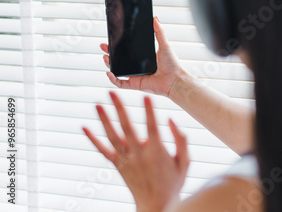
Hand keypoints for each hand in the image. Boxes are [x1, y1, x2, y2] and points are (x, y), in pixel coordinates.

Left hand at [83, 92, 189, 211]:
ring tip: (97, 104)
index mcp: (156, 152)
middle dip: (118, 108)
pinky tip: (85, 128)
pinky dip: (93, 139)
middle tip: (112, 92)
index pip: (152, 126)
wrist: (156, 206)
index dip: (149, 110)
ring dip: (104, 120)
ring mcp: (126, 160)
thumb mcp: (185, 162)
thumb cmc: (173, 184)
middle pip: (126, 127)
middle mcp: (139, 154)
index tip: (145, 96)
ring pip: (112, 136)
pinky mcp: (118, 166)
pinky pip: (103, 151)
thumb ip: (181, 140)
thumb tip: (171, 120)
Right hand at [101, 16, 185, 97]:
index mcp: (143, 57)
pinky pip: (120, 83)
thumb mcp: (164, 45)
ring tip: (105, 57)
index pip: (128, 50)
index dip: (118, 45)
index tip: (112, 38)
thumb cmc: (172, 64)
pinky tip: (109, 72)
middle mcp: (138, 66)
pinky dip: (113, 79)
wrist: (175, 80)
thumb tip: (155, 18)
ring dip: (109, 64)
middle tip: (104, 46)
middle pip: (120, 59)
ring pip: (118, 70)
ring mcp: (135, 76)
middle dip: (110, 53)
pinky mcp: (135, 84)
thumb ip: (159, 32)